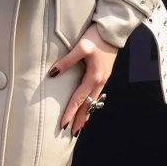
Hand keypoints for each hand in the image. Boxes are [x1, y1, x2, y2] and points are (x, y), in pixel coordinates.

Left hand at [48, 23, 117, 137]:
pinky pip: (96, 95)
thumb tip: (53, 73)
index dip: (70, 112)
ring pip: (93, 102)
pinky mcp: (103, 75)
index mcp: (94, 77)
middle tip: (73, 134)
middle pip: (88, 105)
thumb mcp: (81, 48)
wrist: (113, 31)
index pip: (79, 99)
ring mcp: (103, 79)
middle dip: (80, 120)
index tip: (63, 124)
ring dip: (86, 114)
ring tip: (80, 126)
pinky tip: (88, 107)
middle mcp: (99, 81)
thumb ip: (67, 61)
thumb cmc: (97, 38)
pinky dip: (91, 105)